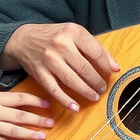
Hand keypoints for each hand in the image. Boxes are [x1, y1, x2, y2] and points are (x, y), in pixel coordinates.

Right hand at [0, 22, 119, 112]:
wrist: (23, 39)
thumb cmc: (55, 36)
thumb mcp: (75, 34)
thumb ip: (96, 48)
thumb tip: (115, 68)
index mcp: (73, 32)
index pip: (96, 52)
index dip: (106, 66)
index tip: (111, 74)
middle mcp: (61, 45)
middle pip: (85, 68)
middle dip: (97, 82)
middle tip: (103, 89)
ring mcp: (49, 60)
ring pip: (72, 80)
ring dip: (86, 92)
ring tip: (94, 97)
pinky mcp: (40, 73)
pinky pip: (55, 90)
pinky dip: (66, 101)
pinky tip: (75, 107)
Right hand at [0, 89, 53, 139]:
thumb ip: (1, 97)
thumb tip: (20, 101)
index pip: (20, 99)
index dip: (36, 102)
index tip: (47, 105)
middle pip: (21, 116)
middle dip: (39, 120)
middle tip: (51, 123)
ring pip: (15, 131)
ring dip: (30, 134)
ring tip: (43, 136)